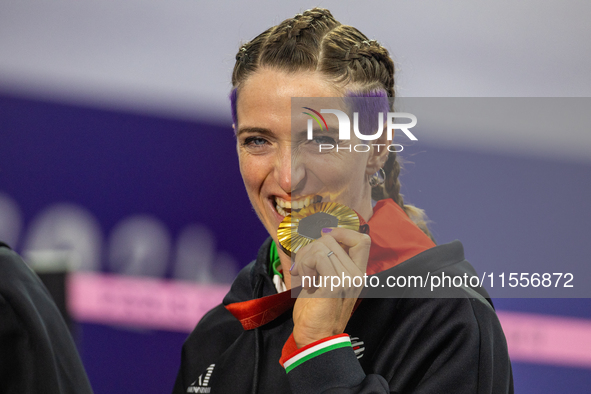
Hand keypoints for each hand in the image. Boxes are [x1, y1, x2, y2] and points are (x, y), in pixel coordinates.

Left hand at [289, 228, 370, 347]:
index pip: (362, 239)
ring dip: (304, 258)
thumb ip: (325, 259)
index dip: (341, 232)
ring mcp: (348, 279)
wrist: (315, 339)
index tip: (323, 240)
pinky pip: (317, 257)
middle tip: (303, 268)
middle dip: (309, 248)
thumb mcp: (323, 280)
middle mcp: (357, 275)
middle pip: (331, 238)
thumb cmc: (315, 311)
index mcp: (357, 273)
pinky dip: (305, 264)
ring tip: (303, 276)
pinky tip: (305, 281)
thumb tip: (315, 236)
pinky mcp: (335, 285)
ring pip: (321, 245)